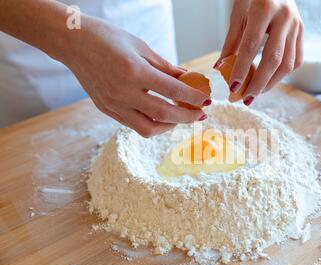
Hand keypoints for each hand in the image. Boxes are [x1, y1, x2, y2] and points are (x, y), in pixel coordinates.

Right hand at [63, 17, 210, 137]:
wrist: (72, 42)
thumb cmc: (108, 38)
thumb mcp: (141, 47)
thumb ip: (166, 67)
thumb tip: (189, 79)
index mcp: (134, 72)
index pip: (173, 92)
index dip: (194, 98)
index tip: (207, 101)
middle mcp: (123, 92)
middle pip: (164, 115)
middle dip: (187, 117)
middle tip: (200, 114)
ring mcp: (113, 104)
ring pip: (148, 129)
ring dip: (169, 126)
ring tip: (180, 117)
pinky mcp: (106, 110)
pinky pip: (133, 125)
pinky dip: (151, 123)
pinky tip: (160, 115)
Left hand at [216, 0, 302, 105]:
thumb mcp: (238, 12)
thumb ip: (231, 41)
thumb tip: (220, 68)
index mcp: (264, 8)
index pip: (251, 45)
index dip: (242, 68)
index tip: (232, 87)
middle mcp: (284, 17)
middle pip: (273, 59)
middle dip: (258, 83)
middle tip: (246, 99)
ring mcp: (297, 25)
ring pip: (288, 63)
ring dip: (271, 83)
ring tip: (256, 93)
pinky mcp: (302, 31)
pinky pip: (296, 60)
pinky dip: (283, 74)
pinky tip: (270, 80)